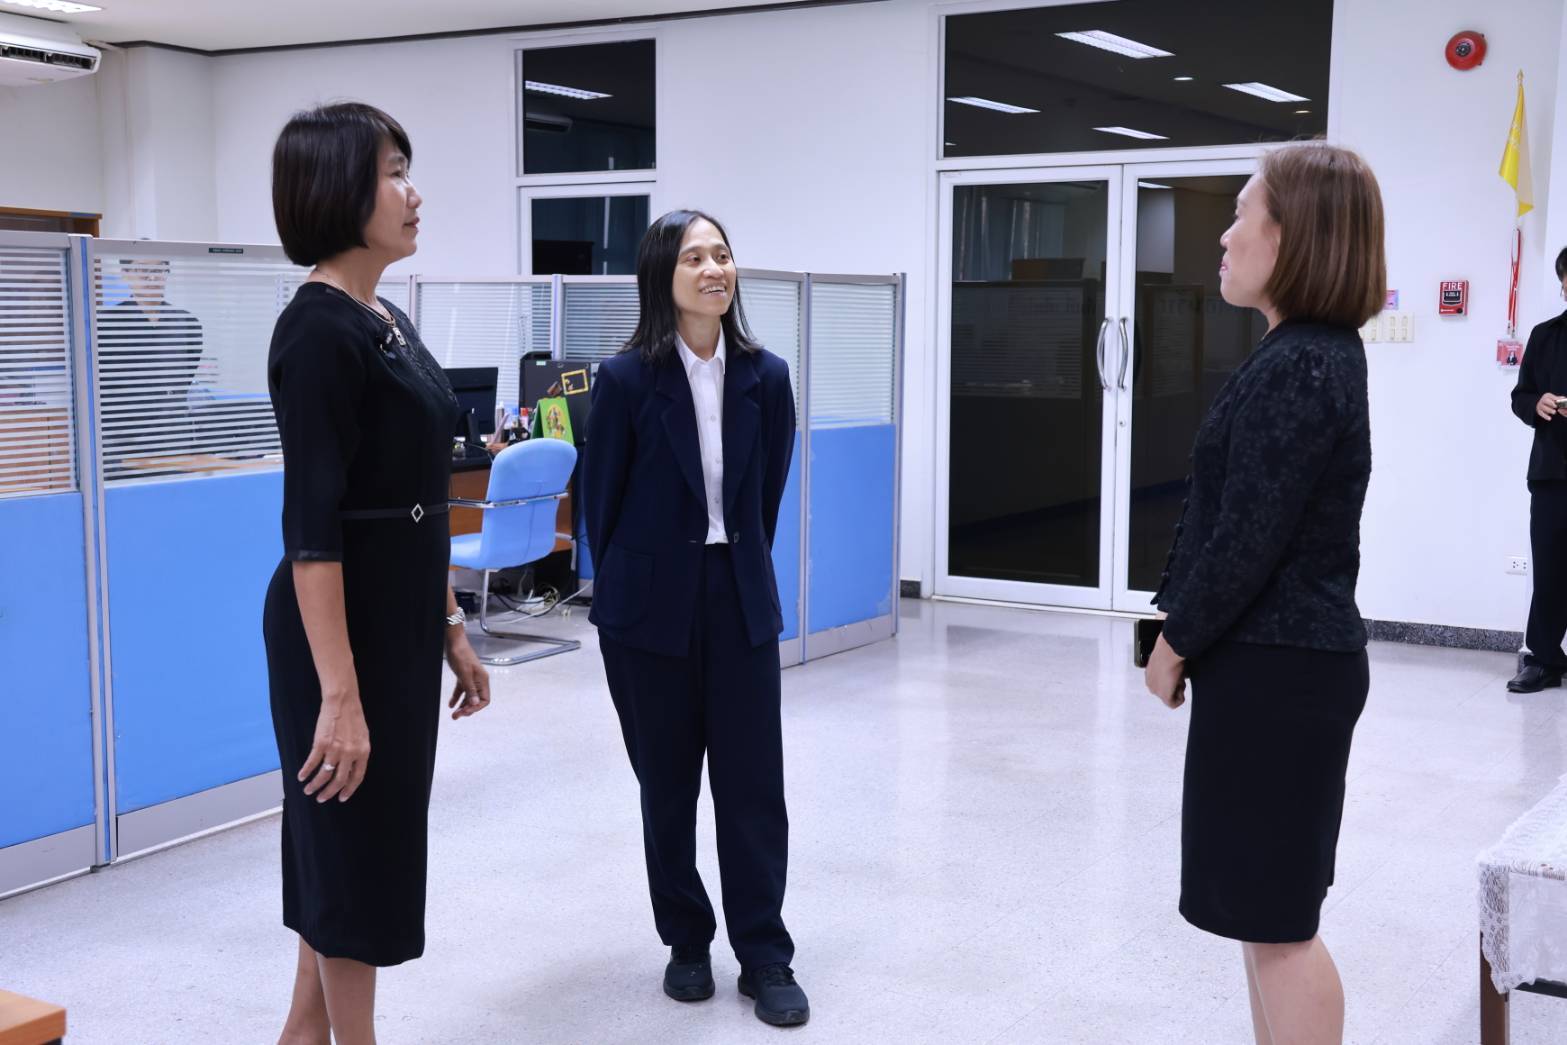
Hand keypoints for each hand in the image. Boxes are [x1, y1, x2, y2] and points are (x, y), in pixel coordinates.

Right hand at [299, 686, 370, 802]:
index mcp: (363, 752)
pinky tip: (301, 777)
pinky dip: (306, 771)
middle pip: (339, 780)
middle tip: (322, 798)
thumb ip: (358, 754)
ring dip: (315, 785)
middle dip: (329, 792)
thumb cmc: (353, 717)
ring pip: (324, 775)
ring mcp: (335, 749)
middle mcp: (350, 753)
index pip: (356, 777)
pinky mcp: (321, 744)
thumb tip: (350, 770)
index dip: (348, 790)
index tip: (342, 798)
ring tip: (309, 790)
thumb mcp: (363, 737)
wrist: (343, 701)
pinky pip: (312, 763)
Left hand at [445, 631, 491, 719]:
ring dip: (462, 706)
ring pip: (469, 697)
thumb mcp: (464, 673)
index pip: (484, 699)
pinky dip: (457, 698)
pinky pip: (462, 691)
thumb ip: (470, 689)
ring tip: (453, 714)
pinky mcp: (463, 677)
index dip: (475, 708)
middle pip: (476, 700)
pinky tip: (451, 704)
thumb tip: (474, 703)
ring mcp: (471, 679)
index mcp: (482, 680)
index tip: (465, 712)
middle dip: (467, 709)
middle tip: (456, 716)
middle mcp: (479, 681)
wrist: (454, 642)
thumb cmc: (460, 655)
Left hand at [1144, 633, 1186, 708]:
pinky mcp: (1164, 696)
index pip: (1162, 682)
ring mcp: (1156, 691)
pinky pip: (1175, 703)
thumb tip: (1163, 628)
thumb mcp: (1164, 652)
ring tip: (1178, 675)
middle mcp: (1150, 683)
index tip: (1174, 669)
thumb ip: (1165, 651)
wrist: (1169, 649)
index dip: (1173, 677)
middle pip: (1167, 691)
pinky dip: (1181, 696)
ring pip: (1172, 696)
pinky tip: (1180, 683)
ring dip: (1179, 687)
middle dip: (1176, 684)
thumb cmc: (1167, 647)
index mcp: (1149, 673)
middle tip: (1178, 672)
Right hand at [1536, 392, 1564, 421]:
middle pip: (1545, 400)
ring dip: (1549, 410)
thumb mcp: (1556, 399)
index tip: (1558, 401)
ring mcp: (1540, 405)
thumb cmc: (1552, 402)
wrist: (1545, 405)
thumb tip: (1564, 399)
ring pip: (1543, 407)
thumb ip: (1560, 399)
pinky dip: (1545, 416)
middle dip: (1551, 403)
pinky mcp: (1539, 410)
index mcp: (1547, 395)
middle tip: (1556, 406)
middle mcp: (1542, 400)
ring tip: (1554, 412)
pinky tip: (1549, 419)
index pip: (1549, 396)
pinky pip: (1541, 413)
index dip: (1554, 398)